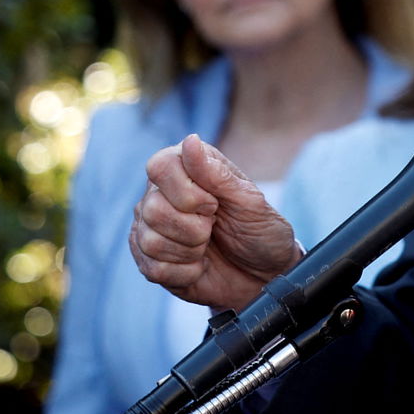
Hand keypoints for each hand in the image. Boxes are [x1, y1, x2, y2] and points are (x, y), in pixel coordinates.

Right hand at [128, 133, 302, 312]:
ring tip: (207, 247)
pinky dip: (186, 272)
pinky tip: (199, 266)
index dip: (188, 192)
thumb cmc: (260, 230)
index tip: (215, 204)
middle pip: (152, 208)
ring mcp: (149, 229)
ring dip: (190, 250)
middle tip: (214, 227)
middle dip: (194, 227)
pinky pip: (153, 269)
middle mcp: (159, 195)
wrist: (265, 273)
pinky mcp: (149, 261)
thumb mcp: (248, 201)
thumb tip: (189, 139)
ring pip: (150, 241)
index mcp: (184, 169)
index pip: (159, 167)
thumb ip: (217, 174)